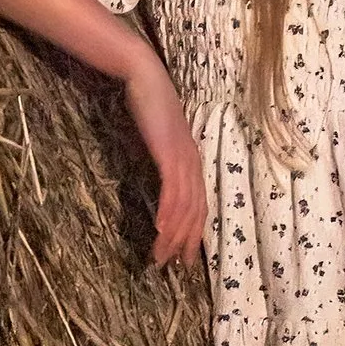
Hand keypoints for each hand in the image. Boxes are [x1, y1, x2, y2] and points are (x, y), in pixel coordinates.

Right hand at [127, 52, 207, 268]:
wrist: (146, 78)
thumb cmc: (150, 106)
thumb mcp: (160, 140)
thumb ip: (163, 160)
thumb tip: (160, 180)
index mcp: (192, 163)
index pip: (198, 207)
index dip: (193, 234)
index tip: (184, 258)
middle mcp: (193, 164)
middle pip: (195, 212)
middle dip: (184, 243)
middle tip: (173, 267)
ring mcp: (184, 159)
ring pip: (184, 206)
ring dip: (173, 235)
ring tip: (161, 256)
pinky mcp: (170, 154)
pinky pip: (172, 190)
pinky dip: (168, 212)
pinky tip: (160, 229)